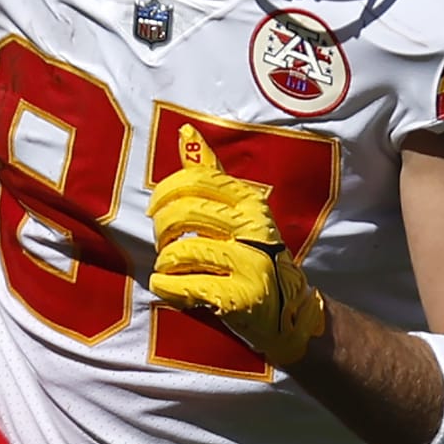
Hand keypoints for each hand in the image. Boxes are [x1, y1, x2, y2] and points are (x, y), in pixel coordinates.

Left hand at [147, 126, 325, 368]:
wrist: (287, 312)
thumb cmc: (251, 256)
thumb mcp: (236, 211)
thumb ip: (209, 175)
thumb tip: (185, 131)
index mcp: (250, 201)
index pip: (195, 180)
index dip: (164, 193)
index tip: (155, 210)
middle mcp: (254, 228)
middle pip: (183, 214)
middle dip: (161, 231)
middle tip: (163, 244)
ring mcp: (250, 263)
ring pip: (181, 251)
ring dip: (164, 263)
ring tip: (169, 268)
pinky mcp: (241, 297)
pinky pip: (185, 286)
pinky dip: (166, 288)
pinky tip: (168, 287)